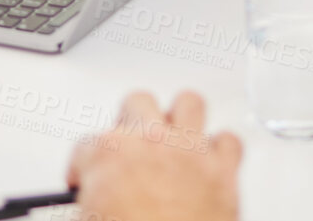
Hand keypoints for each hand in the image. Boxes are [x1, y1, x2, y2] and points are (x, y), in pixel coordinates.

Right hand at [66, 90, 241, 220]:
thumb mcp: (92, 218)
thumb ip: (94, 198)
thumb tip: (96, 203)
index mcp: (108, 153)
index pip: (86, 146)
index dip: (83, 165)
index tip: (86, 178)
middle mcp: (150, 141)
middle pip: (138, 103)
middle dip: (131, 121)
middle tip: (129, 145)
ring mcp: (189, 150)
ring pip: (189, 103)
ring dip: (180, 118)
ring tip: (173, 135)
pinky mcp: (222, 169)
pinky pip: (229, 141)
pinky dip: (221, 149)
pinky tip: (211, 160)